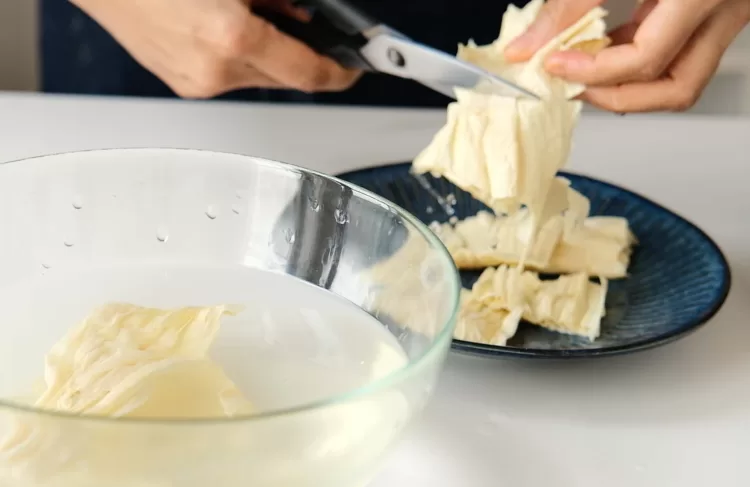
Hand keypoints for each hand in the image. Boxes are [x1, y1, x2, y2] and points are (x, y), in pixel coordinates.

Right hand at [72, 0, 361, 97]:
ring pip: (259, 76)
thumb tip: (307, 19)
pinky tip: (226, 27)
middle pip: (286, 76)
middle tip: (305, 25)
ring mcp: (196, 82)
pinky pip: (230, 74)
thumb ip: (280, 3)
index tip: (355, 68)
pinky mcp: (182, 84)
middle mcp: (215, 70)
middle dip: (303, 53)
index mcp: (231, 38)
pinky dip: (240, 54)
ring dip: (268, 51)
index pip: (310, 73)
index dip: (341, 72)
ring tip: (248, 15)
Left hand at [504, 0, 749, 112]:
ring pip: (682, 79)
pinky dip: (636, 61)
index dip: (591, 72)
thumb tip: (526, 45)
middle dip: (615, 95)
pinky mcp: (714, 7)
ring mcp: (726, 9)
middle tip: (570, 83)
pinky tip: (603, 47)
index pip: (644, 59)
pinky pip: (679, 52)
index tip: (550, 63)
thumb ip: (565, 2)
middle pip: (674, 88)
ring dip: (629, 86)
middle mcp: (726, 4)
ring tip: (584, 70)